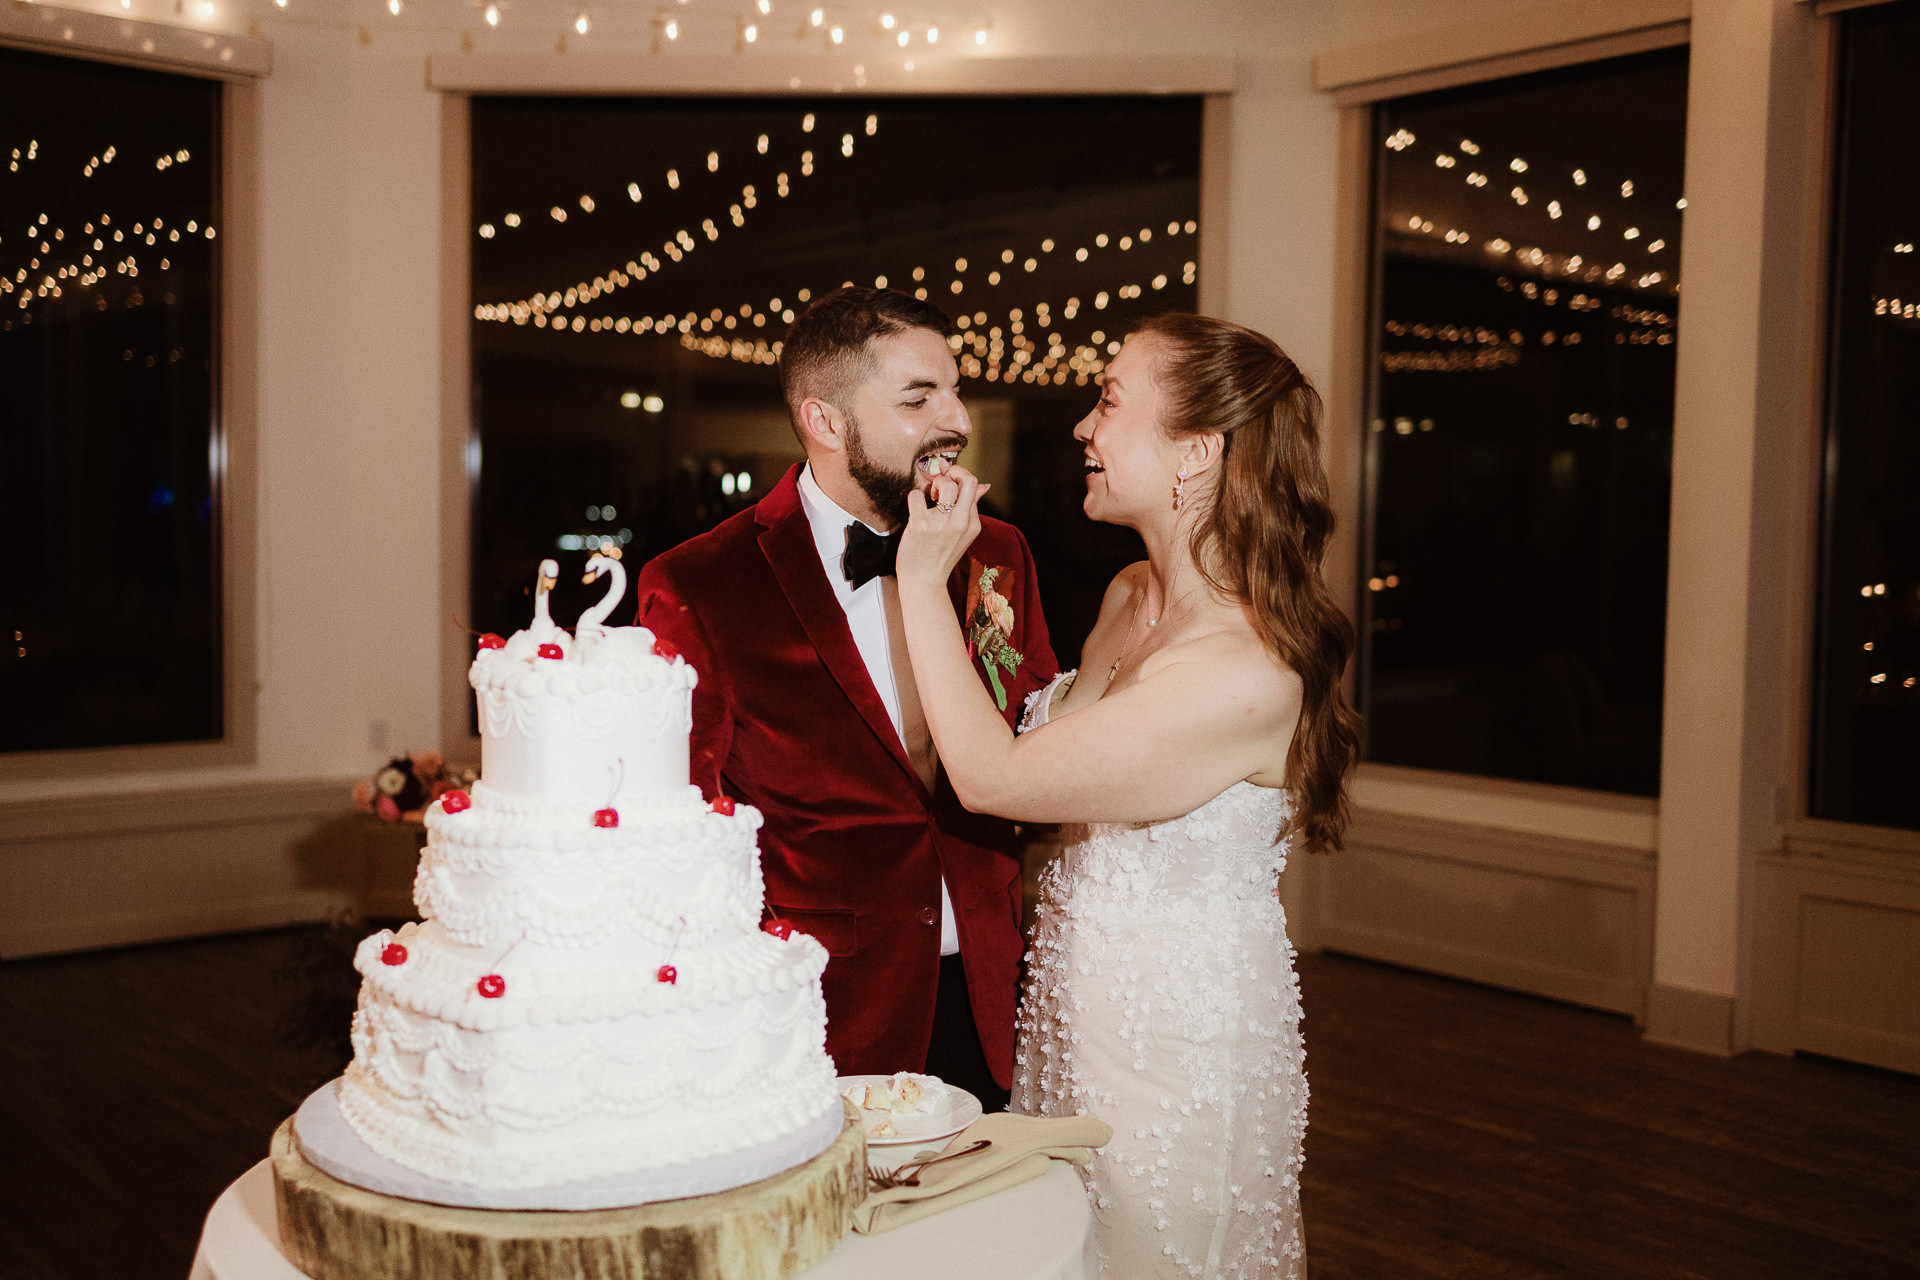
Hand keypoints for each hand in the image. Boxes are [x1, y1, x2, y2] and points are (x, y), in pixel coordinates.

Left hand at [898, 463, 990, 588]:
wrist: (923, 582)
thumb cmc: (940, 555)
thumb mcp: (963, 534)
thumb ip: (972, 508)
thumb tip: (984, 486)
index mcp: (972, 524)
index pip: (974, 486)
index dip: (959, 478)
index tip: (949, 484)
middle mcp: (960, 523)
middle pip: (968, 480)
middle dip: (954, 472)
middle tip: (942, 481)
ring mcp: (941, 525)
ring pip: (945, 485)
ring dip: (935, 483)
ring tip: (930, 496)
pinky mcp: (921, 526)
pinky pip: (916, 495)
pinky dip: (914, 497)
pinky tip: (916, 509)